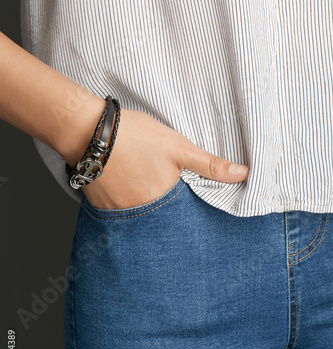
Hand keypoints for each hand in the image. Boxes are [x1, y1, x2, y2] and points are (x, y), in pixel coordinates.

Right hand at [81, 108, 249, 209]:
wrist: (88, 131)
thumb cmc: (135, 136)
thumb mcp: (179, 147)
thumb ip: (211, 165)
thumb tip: (244, 175)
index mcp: (165, 202)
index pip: (185, 216)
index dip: (188, 206)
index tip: (186, 198)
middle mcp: (142, 214)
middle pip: (161, 217)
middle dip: (165, 208)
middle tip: (156, 186)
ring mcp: (120, 213)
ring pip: (140, 215)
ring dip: (144, 206)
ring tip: (140, 184)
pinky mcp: (102, 208)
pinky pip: (120, 212)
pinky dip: (125, 202)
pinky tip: (124, 185)